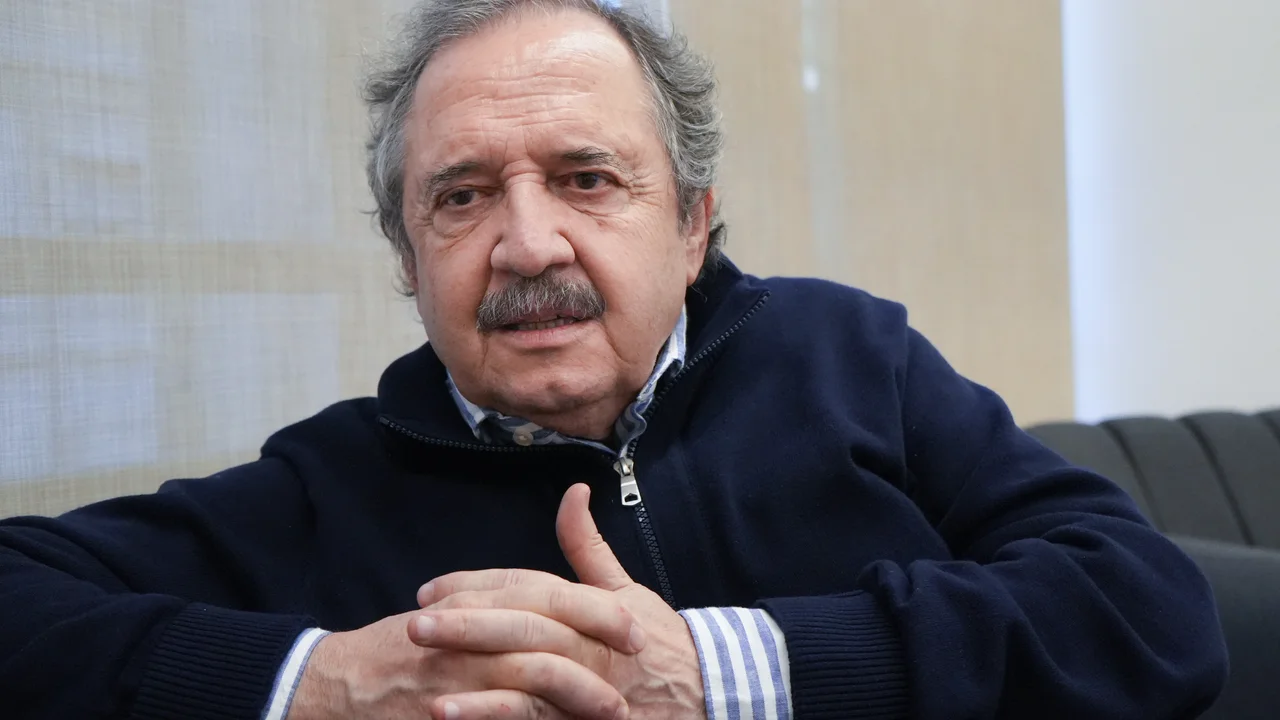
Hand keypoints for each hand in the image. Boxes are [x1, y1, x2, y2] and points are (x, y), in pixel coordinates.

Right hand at [287, 587, 635, 719]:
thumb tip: (539, 580)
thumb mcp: (449, 611)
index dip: (591, 604)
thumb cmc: (398, 652)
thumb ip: (495, 597)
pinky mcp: (445, 710)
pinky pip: (496, 714)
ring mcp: (455, 675)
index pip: (541, 590)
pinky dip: (526, 719)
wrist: (336, 687)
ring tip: (614, 707)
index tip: (631, 619)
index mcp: (470, 602)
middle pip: (543, 621)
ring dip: (577, 688)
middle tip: (636, 651)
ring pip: (527, 672)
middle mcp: (465, 630)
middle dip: (595, 635)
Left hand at [413, 484, 706, 719]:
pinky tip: (452, 718)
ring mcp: (588, 683)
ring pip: (528, 676)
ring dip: (474, 683)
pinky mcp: (584, 718)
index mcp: (589, 604)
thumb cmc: (659, 640)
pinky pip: (535, 719)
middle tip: (414, 625)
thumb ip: (588, 546)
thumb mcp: (625, 590)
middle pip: (522, 624)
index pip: (526, 586)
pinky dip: (495, 718)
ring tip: (425, 689)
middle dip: (465, 625)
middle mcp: (587, 640)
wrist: (707, 693)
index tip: (428, 591)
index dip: (476, 587)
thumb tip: (573, 491)